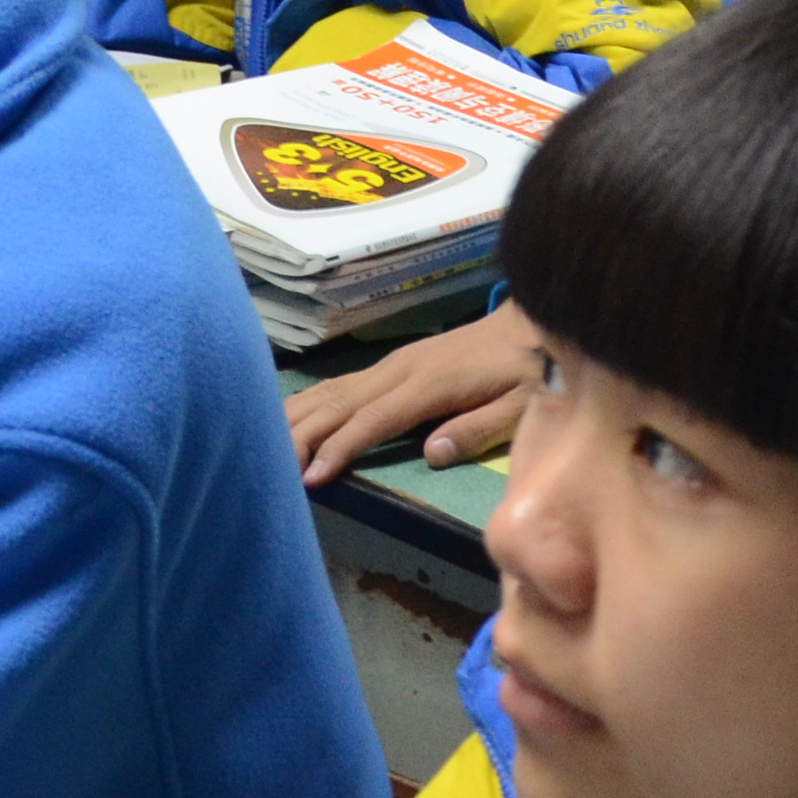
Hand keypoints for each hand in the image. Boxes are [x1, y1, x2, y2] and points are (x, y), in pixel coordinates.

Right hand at [289, 310, 541, 483]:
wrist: (532, 321)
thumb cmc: (531, 368)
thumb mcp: (523, 404)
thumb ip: (479, 428)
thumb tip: (431, 452)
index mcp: (430, 384)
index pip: (372, 419)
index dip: (339, 448)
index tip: (309, 477)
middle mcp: (402, 369)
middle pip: (340, 403)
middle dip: (302, 434)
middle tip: (269, 467)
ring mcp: (395, 363)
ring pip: (334, 389)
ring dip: (299, 415)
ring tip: (265, 443)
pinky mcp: (396, 363)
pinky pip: (344, 383)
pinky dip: (313, 401)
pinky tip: (293, 415)